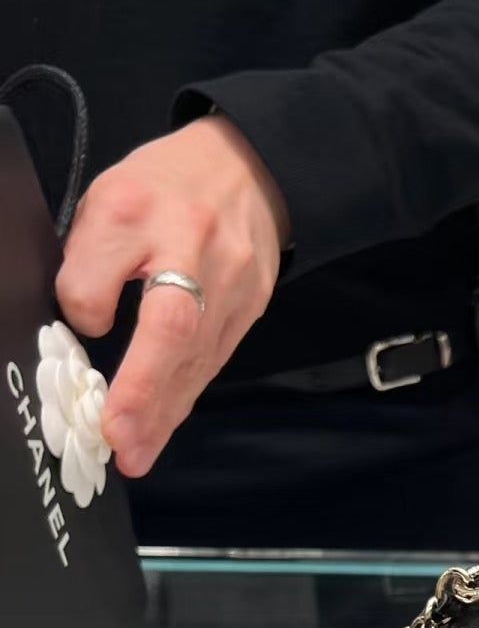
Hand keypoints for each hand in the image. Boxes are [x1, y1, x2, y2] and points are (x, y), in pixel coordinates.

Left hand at [56, 116, 289, 477]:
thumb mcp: (107, 200)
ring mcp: (230, 283)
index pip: (102, 266)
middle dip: (142, 391)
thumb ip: (88, 259)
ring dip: (163, 414)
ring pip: (194, 358)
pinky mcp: (249, 310)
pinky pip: (210, 363)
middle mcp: (191, 247)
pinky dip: (182, 399)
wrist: (248, 172)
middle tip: (118, 441)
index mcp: (138, 207)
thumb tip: (81, 326)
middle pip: (169, 327)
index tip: (82, 326)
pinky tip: (161, 428)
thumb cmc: (165, 189)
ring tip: (135, 455)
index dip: (86, 305)